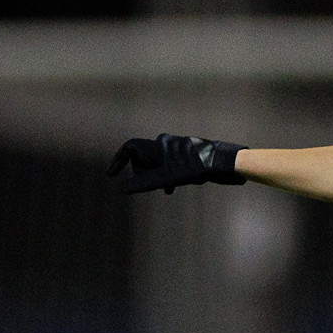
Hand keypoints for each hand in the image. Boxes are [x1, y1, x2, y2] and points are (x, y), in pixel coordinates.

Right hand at [105, 134, 246, 193]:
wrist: (221, 162)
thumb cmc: (194, 168)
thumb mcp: (165, 179)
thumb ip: (142, 184)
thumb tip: (121, 189)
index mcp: (157, 145)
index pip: (129, 148)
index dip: (118, 161)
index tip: (111, 175)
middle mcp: (164, 143)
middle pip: (143, 159)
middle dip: (144, 174)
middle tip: (155, 184)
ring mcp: (175, 148)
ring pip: (156, 165)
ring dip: (158, 178)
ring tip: (168, 188)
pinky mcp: (185, 155)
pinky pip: (168, 166)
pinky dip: (167, 177)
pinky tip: (172, 188)